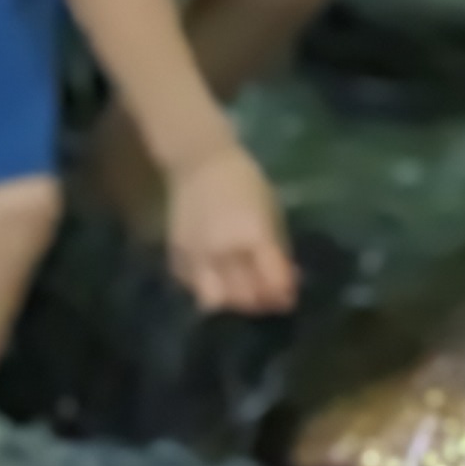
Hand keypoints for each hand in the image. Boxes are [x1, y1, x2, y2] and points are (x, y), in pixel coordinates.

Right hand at [163, 140, 299, 316]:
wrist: (197, 163)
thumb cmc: (242, 182)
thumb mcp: (269, 213)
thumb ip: (276, 252)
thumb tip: (287, 284)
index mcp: (250, 236)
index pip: (271, 284)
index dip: (283, 296)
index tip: (287, 297)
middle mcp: (221, 251)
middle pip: (243, 299)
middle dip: (260, 302)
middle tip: (267, 297)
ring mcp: (195, 256)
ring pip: (215, 301)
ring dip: (233, 301)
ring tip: (242, 290)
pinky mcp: (176, 257)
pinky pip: (194, 288)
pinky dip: (209, 289)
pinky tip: (218, 278)